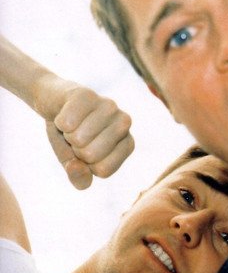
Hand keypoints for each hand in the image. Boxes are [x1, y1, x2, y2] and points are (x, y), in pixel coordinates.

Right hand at [36, 73, 133, 188]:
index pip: (103, 170)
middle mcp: (124, 123)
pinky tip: (65, 112)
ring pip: (79, 139)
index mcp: (127, 144)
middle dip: (75, 149)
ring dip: (67, 134)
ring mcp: (109, 106)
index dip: (85, 165)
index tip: (86, 150)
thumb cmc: (70, 137)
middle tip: (77, 135)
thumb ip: (80, 178)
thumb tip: (78, 169)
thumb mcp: (74, 165)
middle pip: (91, 155)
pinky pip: (67, 123)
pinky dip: (58, 121)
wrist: (54, 104)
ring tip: (73, 124)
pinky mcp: (88, 94)